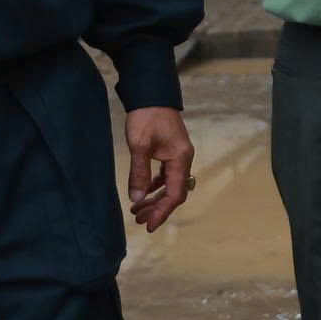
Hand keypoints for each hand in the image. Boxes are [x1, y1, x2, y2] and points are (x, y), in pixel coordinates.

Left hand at [126, 107, 195, 232]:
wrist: (151, 94)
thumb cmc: (146, 117)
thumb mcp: (139, 146)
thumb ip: (139, 174)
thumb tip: (137, 200)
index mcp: (181, 158)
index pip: (175, 193)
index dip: (162, 211)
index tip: (148, 225)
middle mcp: (184, 158)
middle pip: (174, 191)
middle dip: (157, 208)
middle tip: (138, 220)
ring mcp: (178, 154)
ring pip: (170, 184)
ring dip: (155, 198)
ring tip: (137, 210)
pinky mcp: (171, 151)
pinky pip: (166, 175)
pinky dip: (155, 186)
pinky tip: (144, 192)